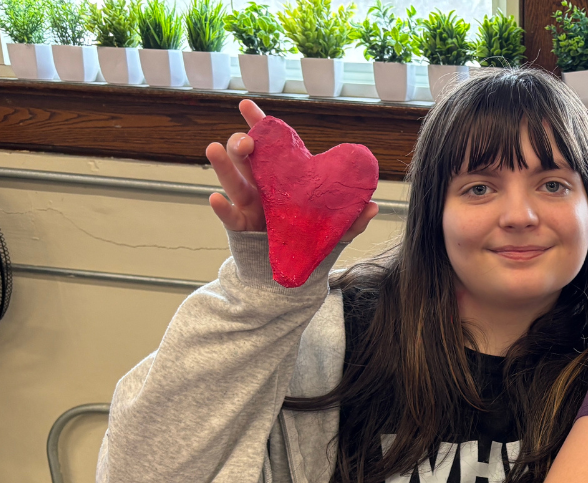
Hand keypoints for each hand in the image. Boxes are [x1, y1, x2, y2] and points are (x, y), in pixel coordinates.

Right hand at [205, 99, 380, 242]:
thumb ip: (352, 219)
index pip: (270, 146)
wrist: (296, 272)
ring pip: (233, 181)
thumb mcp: (335, 231)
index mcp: (283, 178)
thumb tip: (373, 206)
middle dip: (242, 143)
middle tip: (247, 140)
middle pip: (247, 158)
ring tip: (214, 149)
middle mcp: (262, 187)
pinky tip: (215, 198)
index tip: (246, 105)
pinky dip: (221, 209)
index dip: (259, 124)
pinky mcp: (242, 227)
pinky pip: (229, 217)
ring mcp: (249, 205)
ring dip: (223, 165)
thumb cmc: (311, 241)